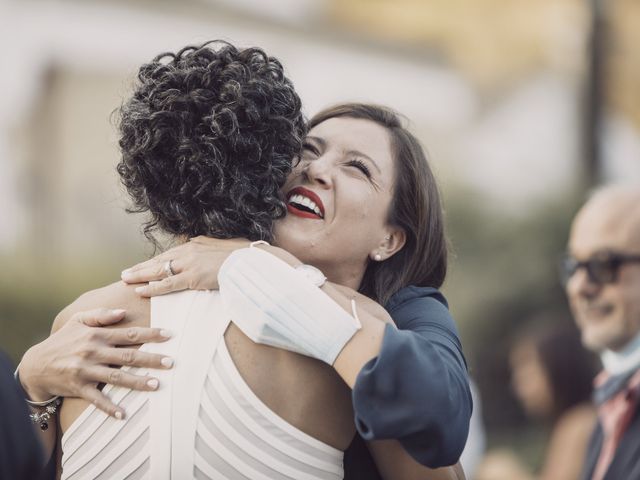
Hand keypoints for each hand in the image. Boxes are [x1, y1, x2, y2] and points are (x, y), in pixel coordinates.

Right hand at [18, 308, 172, 418]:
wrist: (36, 364)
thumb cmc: (63, 340)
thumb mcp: (78, 320)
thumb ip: (101, 314)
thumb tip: (124, 311)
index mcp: (97, 335)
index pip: (129, 334)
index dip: (150, 334)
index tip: (169, 335)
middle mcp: (93, 352)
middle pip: (127, 356)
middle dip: (151, 359)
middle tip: (171, 362)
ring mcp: (86, 371)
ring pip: (116, 377)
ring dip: (137, 382)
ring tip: (156, 385)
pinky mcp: (79, 388)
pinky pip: (96, 399)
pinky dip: (109, 407)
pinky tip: (123, 414)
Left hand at [121, 236, 250, 296]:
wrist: (250, 262)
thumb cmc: (241, 257)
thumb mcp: (223, 247)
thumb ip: (209, 248)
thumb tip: (203, 247)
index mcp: (195, 244)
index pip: (169, 254)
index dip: (154, 262)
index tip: (143, 266)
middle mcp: (189, 251)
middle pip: (159, 260)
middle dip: (141, 267)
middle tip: (125, 273)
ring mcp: (189, 264)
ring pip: (158, 270)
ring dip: (140, 275)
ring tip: (126, 279)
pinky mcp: (193, 277)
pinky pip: (168, 284)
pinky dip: (153, 288)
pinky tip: (141, 290)